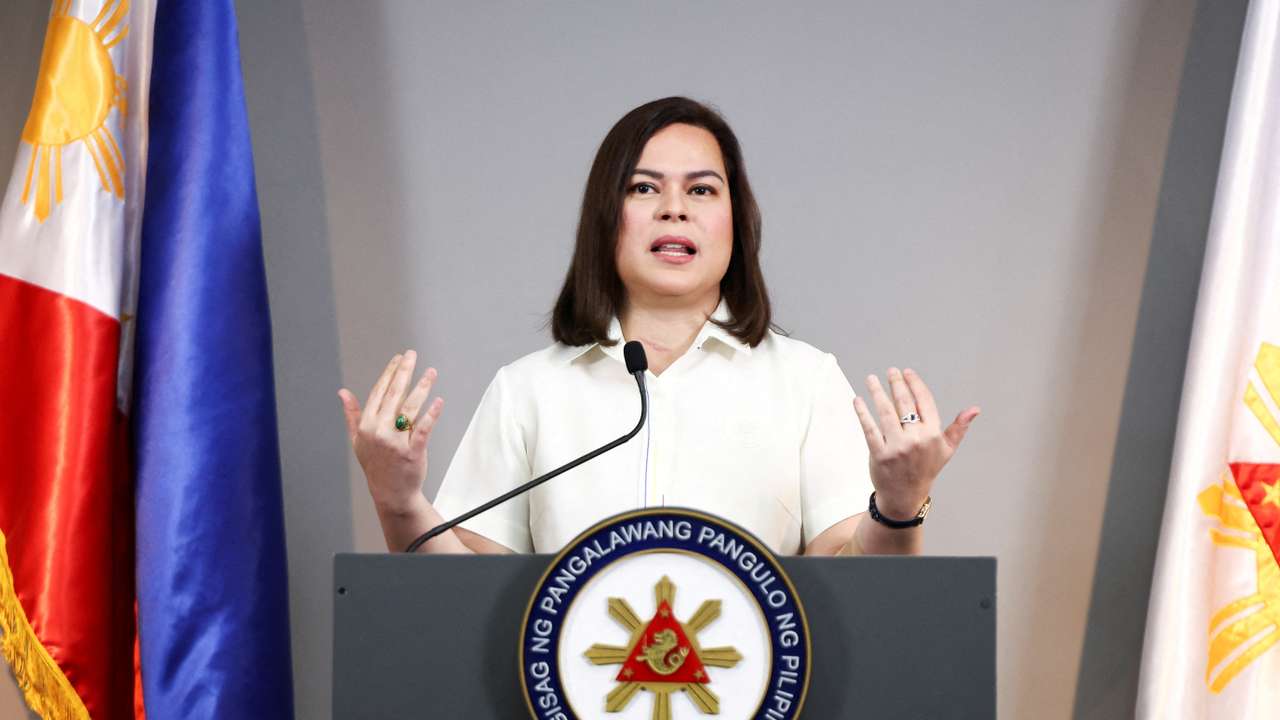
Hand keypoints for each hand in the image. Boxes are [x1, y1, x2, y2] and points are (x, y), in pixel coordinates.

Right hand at [337, 350, 444, 514]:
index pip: (378, 392)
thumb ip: (352, 414)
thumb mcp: (358, 440)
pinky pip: (423, 429)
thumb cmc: (375, 465)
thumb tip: (342, 392)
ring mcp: (395, 442)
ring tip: (431, 372)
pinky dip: (431, 414)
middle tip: (412, 354)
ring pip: (410, 408)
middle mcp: (379, 431)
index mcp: (366, 426)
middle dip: (404, 371)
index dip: (389, 373)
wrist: (390, 493)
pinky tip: (439, 401)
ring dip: (422, 387)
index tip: (398, 358)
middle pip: (393, 394)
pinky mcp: (412, 452)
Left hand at [852, 367, 978, 518]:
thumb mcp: (946, 450)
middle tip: (890, 371)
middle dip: (896, 384)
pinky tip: (858, 400)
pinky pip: (870, 429)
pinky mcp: (879, 454)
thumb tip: (975, 409)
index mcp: (933, 435)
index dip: (915, 384)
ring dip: (877, 392)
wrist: (905, 496)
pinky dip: (863, 413)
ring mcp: (897, 447)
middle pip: (904, 404)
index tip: (907, 372)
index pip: (924, 402)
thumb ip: (959, 428)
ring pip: (885, 412)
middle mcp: (916, 440)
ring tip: (871, 379)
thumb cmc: (926, 469)